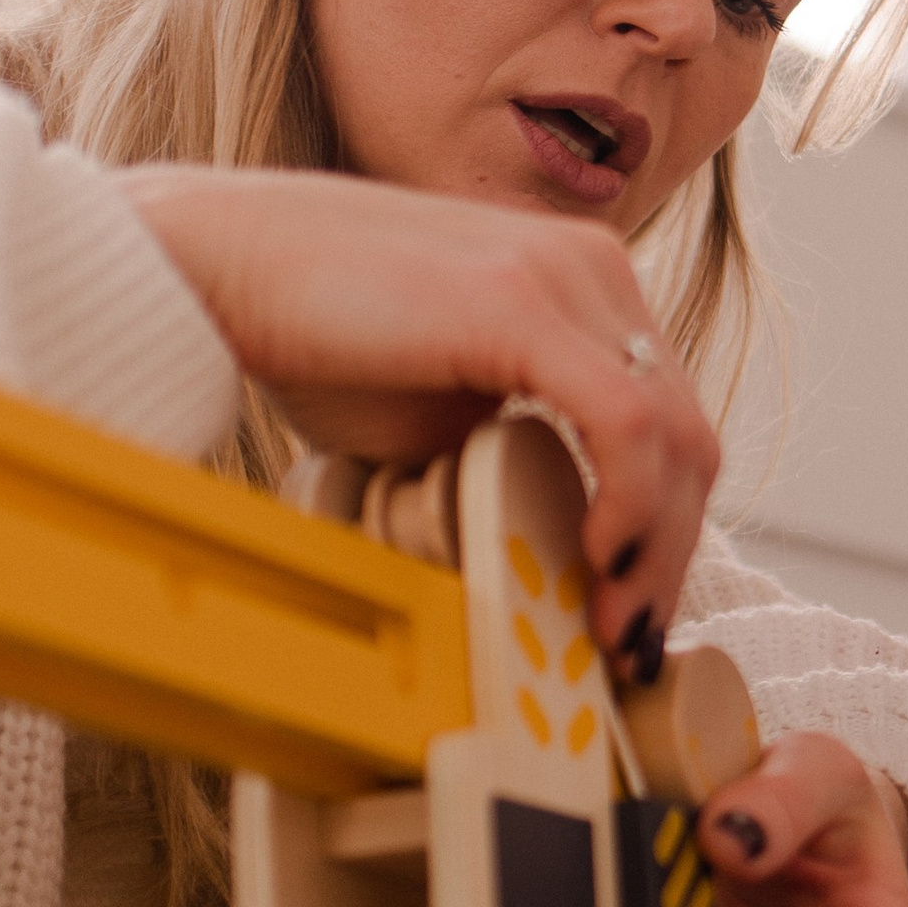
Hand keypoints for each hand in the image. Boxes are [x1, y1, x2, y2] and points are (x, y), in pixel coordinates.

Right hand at [128, 165, 716, 662]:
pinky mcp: (521, 301)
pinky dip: (629, 505)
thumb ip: (514, 463)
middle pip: (690, 432)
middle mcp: (592, 268)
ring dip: (659, 547)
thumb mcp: (440, 420)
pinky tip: (595, 560)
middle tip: (633, 641)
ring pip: (675, 433)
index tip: (633, 611)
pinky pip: (624, 421)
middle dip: (676, 551)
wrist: (217, 266)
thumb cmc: (315, 343)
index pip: (668, 420)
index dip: (669, 527)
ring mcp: (565, 274)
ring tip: (615, 624)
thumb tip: (564, 554)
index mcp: (583, 286)